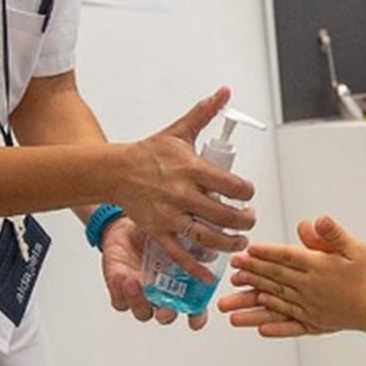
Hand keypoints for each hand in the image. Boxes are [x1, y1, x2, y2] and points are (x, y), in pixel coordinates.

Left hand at [99, 216, 213, 329]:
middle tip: (165, 309)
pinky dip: (120, 291)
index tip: (195, 321)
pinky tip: (121, 276)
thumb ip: (192, 248)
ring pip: (142, 312)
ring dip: (138, 301)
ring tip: (134, 281)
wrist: (126, 229)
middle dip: (166, 314)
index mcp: (180, 286)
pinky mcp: (120, 292)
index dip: (196, 318)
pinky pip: (120, 301)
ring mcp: (141, 295)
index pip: (193, 309)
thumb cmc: (156, 233)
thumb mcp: (176, 238)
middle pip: (166, 315)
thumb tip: (212, 253)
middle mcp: (162, 295)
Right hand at [116, 88, 256, 282]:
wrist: (115, 171)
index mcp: (192, 169)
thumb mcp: (180, 130)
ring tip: (239, 242)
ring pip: (205, 236)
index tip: (248, 194)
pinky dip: (196, 267)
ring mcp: (169, 215)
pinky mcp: (158, 231)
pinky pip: (179, 253)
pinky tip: (211, 273)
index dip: (246, 192)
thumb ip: (205, 113)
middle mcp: (182, 194)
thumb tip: (225, 91)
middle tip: (250, 220)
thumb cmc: (150, 152)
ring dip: (227, 243)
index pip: (231, 184)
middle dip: (243, 220)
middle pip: (222, 213)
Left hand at [223, 216, 365, 334]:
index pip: (286, 257)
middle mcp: (311, 287)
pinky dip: (273, 318)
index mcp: (319, 267)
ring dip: (254, 294)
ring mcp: (310, 306)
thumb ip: (334, 234)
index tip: (248, 250)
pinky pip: (289, 318)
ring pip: (276, 298)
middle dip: (252, 270)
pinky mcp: (314, 320)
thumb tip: (318, 220)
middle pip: (275, 277)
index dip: (265, 253)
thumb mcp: (355, 248)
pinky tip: (261, 320)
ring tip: (236, 291)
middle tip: (233, 266)